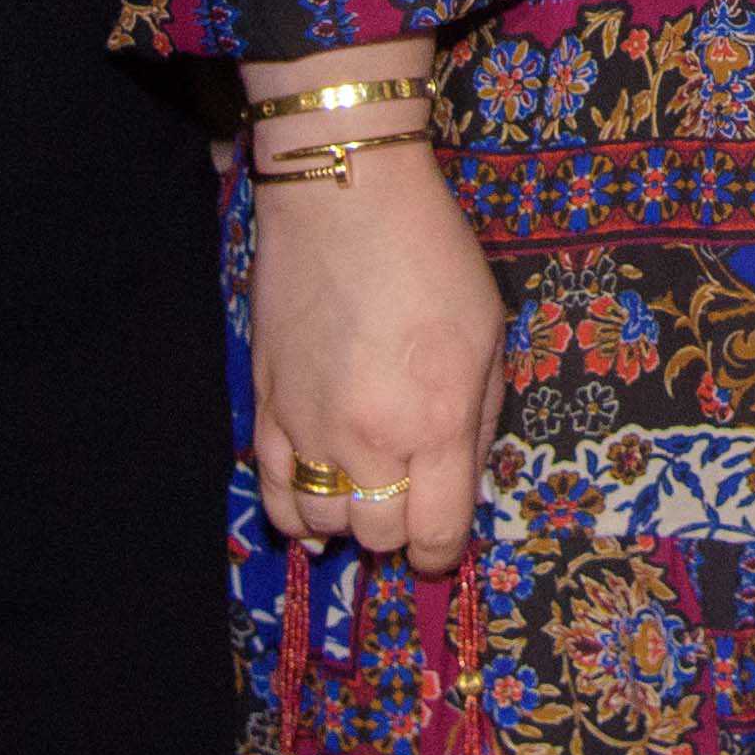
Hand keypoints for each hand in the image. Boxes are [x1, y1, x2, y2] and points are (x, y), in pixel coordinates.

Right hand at [244, 136, 500, 579]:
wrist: (344, 200)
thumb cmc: (432, 256)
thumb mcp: (490, 333)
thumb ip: (481, 417)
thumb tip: (464, 478)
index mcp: (437, 423)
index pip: (433, 535)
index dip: (440, 553)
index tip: (441, 543)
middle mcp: (370, 440)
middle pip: (377, 535)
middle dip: (398, 530)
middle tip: (408, 501)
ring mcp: (309, 429)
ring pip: (320, 524)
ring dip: (347, 518)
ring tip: (364, 489)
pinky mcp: (264, 409)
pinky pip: (272, 493)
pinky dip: (293, 510)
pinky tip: (314, 497)